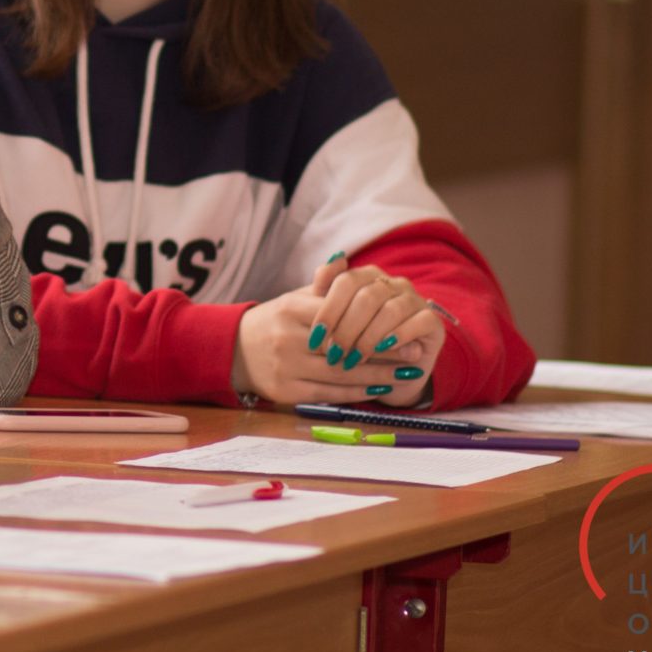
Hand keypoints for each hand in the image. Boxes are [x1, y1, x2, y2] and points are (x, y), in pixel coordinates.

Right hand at [232, 257, 440, 406]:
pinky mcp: (287, 392)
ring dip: (379, 375)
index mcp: (289, 309)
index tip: (404, 327)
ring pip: (341, 373)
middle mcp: (286, 338)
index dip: (373, 323)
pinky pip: (330, 393)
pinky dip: (358, 392)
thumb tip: (344, 258)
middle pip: (344, 346)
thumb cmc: (276, 321)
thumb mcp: (295, 297)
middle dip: (385, 352)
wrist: (234, 351)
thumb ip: (323, 283)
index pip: (339, 315)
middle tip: (416, 354)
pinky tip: (380, 388)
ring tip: (407, 373)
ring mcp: (285, 367)